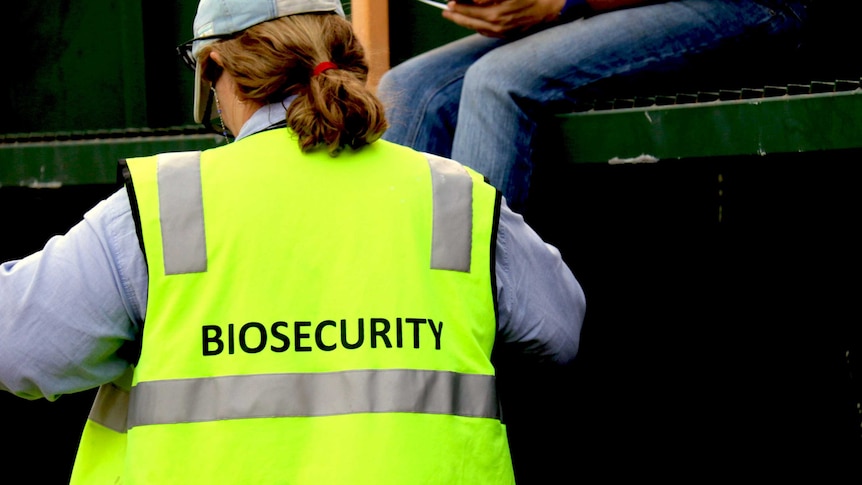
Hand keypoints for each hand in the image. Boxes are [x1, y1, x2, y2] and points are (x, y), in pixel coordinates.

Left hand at [443, 0, 566, 37]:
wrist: (550, 7)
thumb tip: (474, 0)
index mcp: (496, 11)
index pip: (469, 8)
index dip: (457, 4)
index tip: (449, 2)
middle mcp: (498, 23)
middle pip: (469, 20)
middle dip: (455, 14)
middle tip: (445, 10)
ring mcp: (502, 31)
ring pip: (476, 27)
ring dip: (463, 21)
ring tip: (453, 15)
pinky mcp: (507, 34)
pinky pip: (486, 32)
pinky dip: (476, 27)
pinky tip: (471, 22)